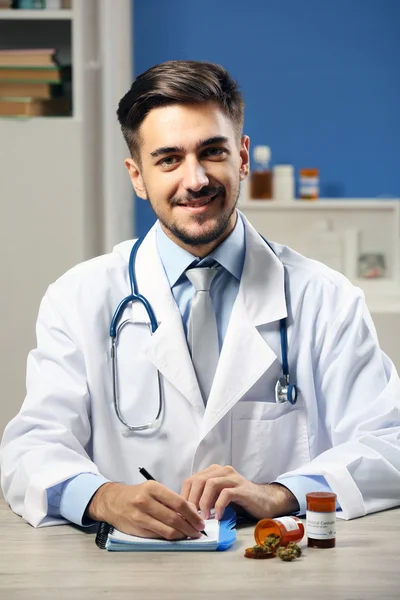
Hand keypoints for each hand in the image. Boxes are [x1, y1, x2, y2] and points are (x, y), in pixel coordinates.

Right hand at [86, 481, 205, 539]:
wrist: (112, 501)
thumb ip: (171, 499)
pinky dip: (170, 537)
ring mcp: (140, 516)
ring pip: (167, 530)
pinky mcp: (137, 529)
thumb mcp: (153, 489)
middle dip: (190, 527)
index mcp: (153, 488)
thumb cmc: (137, 494)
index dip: (192, 514)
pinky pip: (158, 535)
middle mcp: (145, 501)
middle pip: (174, 518)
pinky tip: (177, 536)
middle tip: (198, 531)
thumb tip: (192, 511)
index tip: (200, 521)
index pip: (178, 503)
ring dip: (182, 535)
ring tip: (190, 535)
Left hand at [181, 464, 298, 520]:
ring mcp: (233, 478)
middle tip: (191, 516)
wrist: (265, 502)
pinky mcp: (242, 488)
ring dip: (204, 502)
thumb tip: (186, 510)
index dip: (185, 495)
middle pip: (199, 480)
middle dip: (192, 499)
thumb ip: (204, 498)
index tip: (183, 512)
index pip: (191, 479)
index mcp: (214, 472)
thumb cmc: (239, 501)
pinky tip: (219, 517)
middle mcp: (222, 471)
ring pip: (210, 484)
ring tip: (203, 517)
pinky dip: (219, 506)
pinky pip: (226, 494)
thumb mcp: (218, 498)